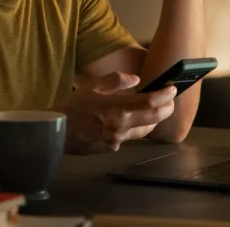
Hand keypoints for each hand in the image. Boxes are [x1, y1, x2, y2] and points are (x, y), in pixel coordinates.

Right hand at [56, 72, 176, 153]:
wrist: (57, 131)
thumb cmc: (73, 106)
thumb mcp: (93, 86)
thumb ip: (116, 80)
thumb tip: (136, 80)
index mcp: (118, 108)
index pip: (151, 102)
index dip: (165, 95)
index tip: (172, 88)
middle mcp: (122, 126)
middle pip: (155, 118)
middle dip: (167, 108)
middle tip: (170, 99)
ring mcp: (118, 140)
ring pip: (145, 129)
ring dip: (154, 119)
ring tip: (156, 109)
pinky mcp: (113, 148)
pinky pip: (130, 137)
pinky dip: (136, 127)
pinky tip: (132, 120)